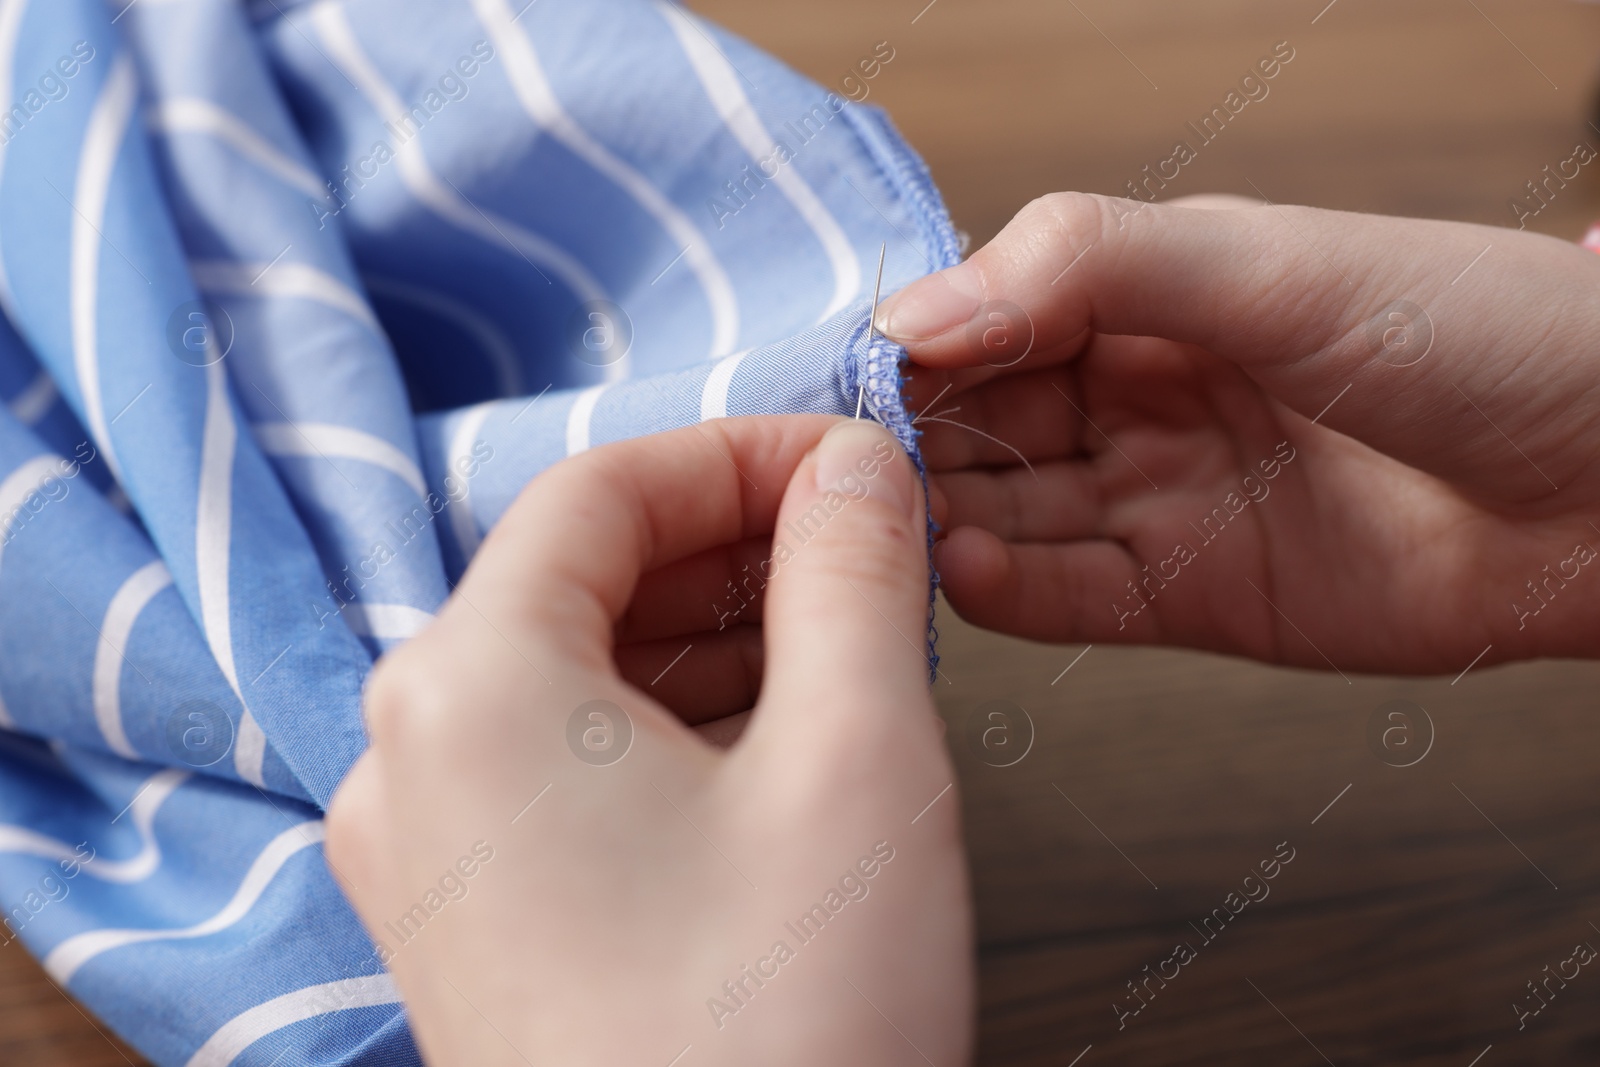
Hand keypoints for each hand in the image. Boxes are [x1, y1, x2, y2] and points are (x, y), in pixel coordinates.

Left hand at [326, 416, 971, 1065]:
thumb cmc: (788, 1029)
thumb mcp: (855, 760)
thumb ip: (851, 574)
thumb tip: (855, 466)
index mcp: (470, 688)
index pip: (597, 492)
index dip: (737, 453)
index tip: (853, 459)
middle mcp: (411, 760)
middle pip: (577, 580)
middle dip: (733, 547)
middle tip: (868, 550)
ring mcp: (426, 855)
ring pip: (576, 678)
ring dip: (712, 637)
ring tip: (848, 641)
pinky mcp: (468, 928)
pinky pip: (564, 773)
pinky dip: (671, 729)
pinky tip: (779, 742)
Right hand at [881, 193, 1599, 672]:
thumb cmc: (1473, 335)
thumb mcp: (1259, 262)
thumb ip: (1081, 268)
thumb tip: (917, 314)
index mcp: (1152, 294)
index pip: (990, 313)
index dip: (919, 340)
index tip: (851, 370)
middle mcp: (1144, 396)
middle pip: (985, 418)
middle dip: (913, 436)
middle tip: (843, 462)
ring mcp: (1162, 499)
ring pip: (1012, 508)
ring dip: (944, 515)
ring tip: (885, 522)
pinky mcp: (1189, 597)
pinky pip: (1067, 597)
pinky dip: (1006, 589)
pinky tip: (962, 568)